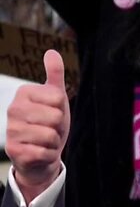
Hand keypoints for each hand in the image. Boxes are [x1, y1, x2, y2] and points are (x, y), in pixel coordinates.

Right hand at [8, 51, 69, 199]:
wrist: (41, 154)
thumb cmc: (49, 122)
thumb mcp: (56, 98)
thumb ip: (55, 74)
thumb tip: (52, 51)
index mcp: (23, 94)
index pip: (58, 98)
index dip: (61, 108)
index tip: (52, 112)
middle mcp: (12, 110)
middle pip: (55, 117)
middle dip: (59, 126)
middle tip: (50, 128)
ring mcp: (11, 131)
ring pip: (50, 136)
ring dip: (54, 141)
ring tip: (45, 140)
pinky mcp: (14, 151)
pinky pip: (45, 152)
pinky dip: (49, 154)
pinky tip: (40, 152)